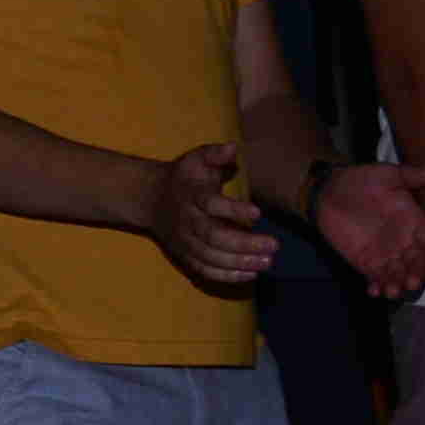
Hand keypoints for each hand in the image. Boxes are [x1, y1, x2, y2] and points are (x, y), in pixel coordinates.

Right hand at [151, 140, 277, 290]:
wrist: (150, 199)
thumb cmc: (184, 178)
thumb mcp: (196, 159)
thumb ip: (215, 154)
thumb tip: (233, 148)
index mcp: (191, 196)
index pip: (211, 204)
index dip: (233, 210)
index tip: (258, 212)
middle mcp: (186, 221)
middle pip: (213, 237)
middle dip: (244, 244)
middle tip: (274, 245)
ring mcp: (184, 241)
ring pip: (211, 257)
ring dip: (240, 262)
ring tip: (267, 261)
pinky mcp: (185, 255)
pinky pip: (205, 270)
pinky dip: (228, 276)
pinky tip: (251, 274)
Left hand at [312, 158, 424, 290]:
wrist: (328, 190)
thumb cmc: (360, 180)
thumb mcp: (385, 174)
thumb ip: (408, 175)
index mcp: (414, 221)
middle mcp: (404, 241)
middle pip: (419, 262)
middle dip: (418, 273)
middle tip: (413, 281)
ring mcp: (386, 253)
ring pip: (400, 274)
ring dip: (399, 284)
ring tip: (393, 290)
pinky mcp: (366, 262)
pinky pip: (377, 278)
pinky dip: (378, 287)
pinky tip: (375, 291)